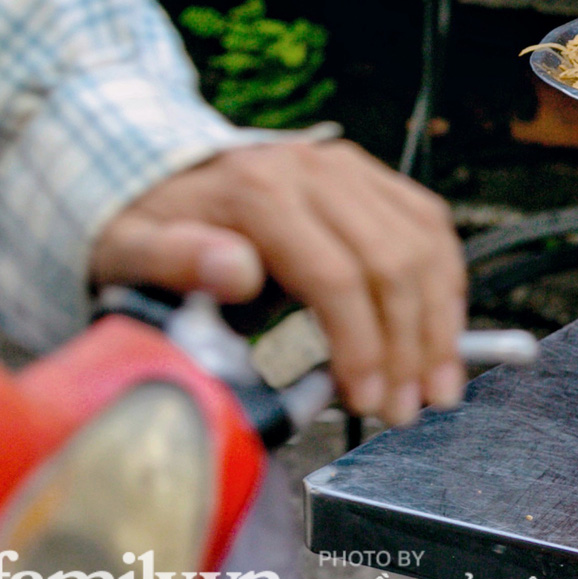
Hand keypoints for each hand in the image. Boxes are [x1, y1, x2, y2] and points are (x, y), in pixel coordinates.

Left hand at [90, 140, 466, 426]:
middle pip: (393, 262)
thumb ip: (173, 259)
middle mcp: (317, 170)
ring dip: (440, 323)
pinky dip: (446, 285)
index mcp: (260, 191)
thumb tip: (235, 272)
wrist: (167, 176)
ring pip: (425, 245)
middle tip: (406, 409)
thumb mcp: (131, 248)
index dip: (362, 345)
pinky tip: (442, 333)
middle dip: (409, 346)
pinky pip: (431, 226)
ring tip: (437, 387)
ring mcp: (353, 169)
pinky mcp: (375, 177)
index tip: (367, 402)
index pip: (337, 275)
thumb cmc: (150, 227)